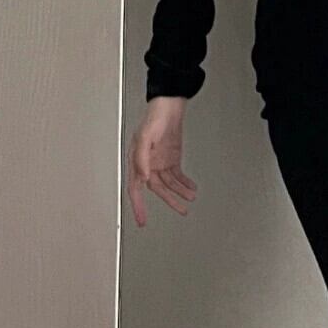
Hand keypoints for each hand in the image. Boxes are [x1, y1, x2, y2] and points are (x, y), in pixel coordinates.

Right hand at [127, 97, 197, 226]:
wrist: (169, 107)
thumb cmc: (154, 119)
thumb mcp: (145, 137)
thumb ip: (141, 158)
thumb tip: (144, 177)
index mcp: (137, 161)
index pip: (135, 188)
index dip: (138, 206)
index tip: (142, 220)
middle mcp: (148, 164)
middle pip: (158, 189)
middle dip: (170, 201)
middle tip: (181, 211)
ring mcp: (160, 161)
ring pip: (170, 183)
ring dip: (181, 191)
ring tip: (191, 198)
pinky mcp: (171, 158)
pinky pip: (177, 175)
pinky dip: (185, 182)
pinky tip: (191, 187)